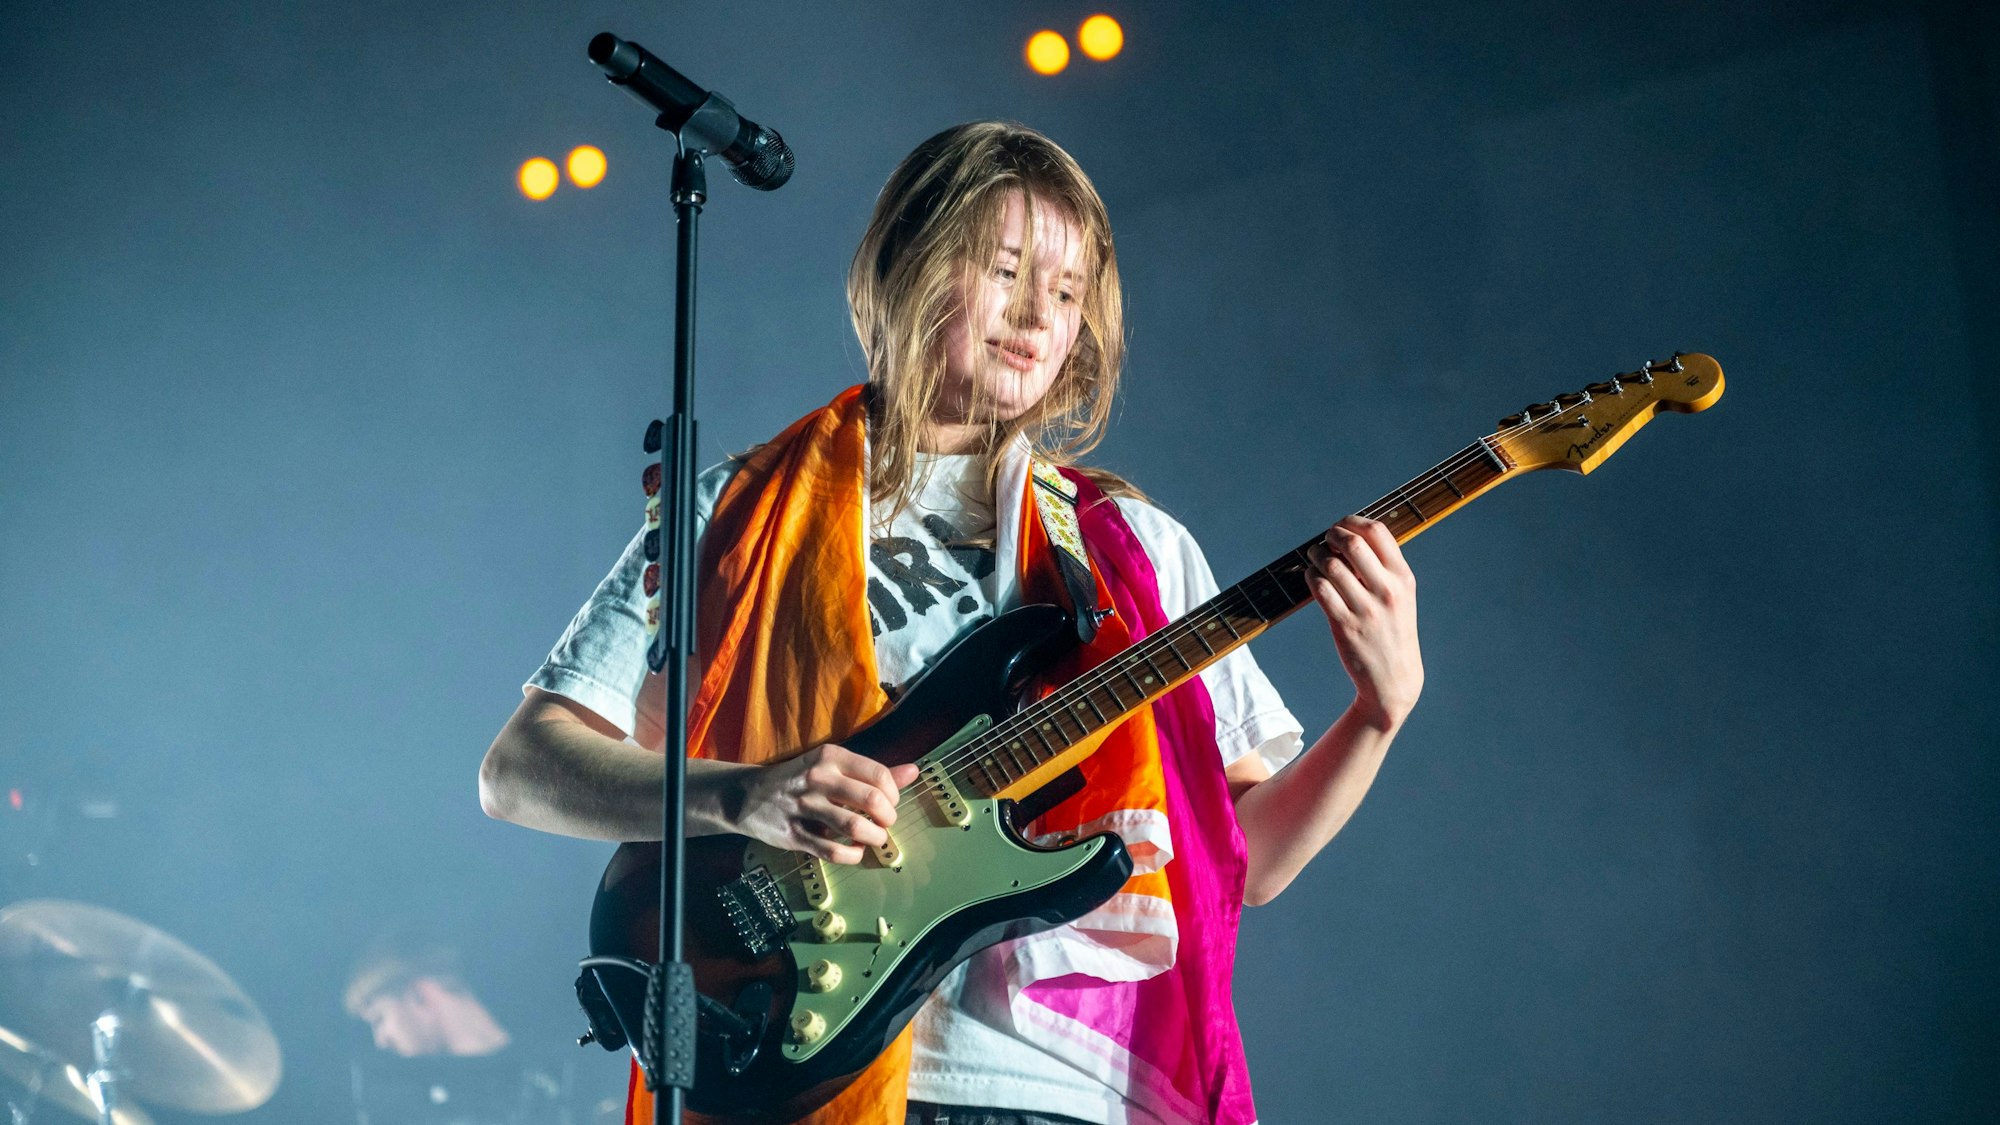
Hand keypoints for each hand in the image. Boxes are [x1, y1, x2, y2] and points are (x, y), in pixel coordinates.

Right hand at [736, 744, 920, 863]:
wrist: (747, 795)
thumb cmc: (799, 779)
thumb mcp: (832, 766)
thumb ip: (873, 772)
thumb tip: (914, 771)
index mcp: (830, 757)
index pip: (879, 775)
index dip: (894, 795)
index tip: (890, 803)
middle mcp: (816, 778)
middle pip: (872, 801)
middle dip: (888, 818)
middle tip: (885, 823)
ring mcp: (803, 807)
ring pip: (854, 827)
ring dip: (874, 838)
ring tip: (875, 838)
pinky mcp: (794, 834)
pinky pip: (833, 851)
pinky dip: (852, 855)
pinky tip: (855, 851)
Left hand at [1306, 516, 1423, 728]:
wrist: (1394, 679)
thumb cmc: (1393, 630)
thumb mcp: (1401, 596)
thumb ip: (1383, 568)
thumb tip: (1349, 536)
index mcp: (1403, 578)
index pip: (1378, 532)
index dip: (1353, 522)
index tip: (1341, 526)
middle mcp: (1387, 591)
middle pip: (1352, 544)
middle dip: (1332, 535)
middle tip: (1325, 541)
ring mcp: (1366, 609)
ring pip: (1331, 566)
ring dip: (1316, 556)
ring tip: (1315, 558)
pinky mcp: (1345, 626)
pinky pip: (1320, 590)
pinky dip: (1311, 577)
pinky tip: (1312, 577)